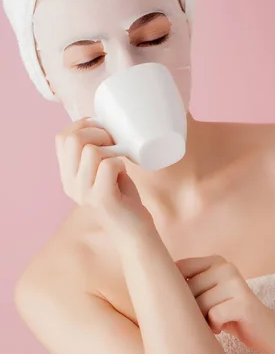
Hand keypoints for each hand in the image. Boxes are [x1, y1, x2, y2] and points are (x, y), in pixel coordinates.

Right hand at [55, 117, 153, 238]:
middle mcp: (70, 184)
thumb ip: (92, 153)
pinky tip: (123, 175)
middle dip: (98, 132)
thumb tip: (98, 122)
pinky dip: (121, 164)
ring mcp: (84, 192)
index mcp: (67, 175)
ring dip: (111, 150)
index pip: (61, 137)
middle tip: (113, 145)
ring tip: (118, 162)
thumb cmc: (121, 196)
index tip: (101, 130)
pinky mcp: (101, 199)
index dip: (83, 125)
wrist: (133, 232)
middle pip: (73, 139)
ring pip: (91, 150)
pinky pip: (109, 165)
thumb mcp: (99, 172)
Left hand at [176, 255, 269, 349]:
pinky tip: (223, 325)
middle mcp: (225, 267)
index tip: (180, 302)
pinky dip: (215, 326)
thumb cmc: (229, 313)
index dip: (174, 288)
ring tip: (215, 320)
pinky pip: (214, 316)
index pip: (180, 267)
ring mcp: (235, 282)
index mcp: (215, 261)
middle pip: (188, 289)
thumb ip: (190, 283)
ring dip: (204, 320)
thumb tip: (155, 283)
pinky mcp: (243, 302)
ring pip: (199, 304)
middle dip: (192, 309)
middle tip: (206, 315)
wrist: (266, 329)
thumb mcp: (209, 293)